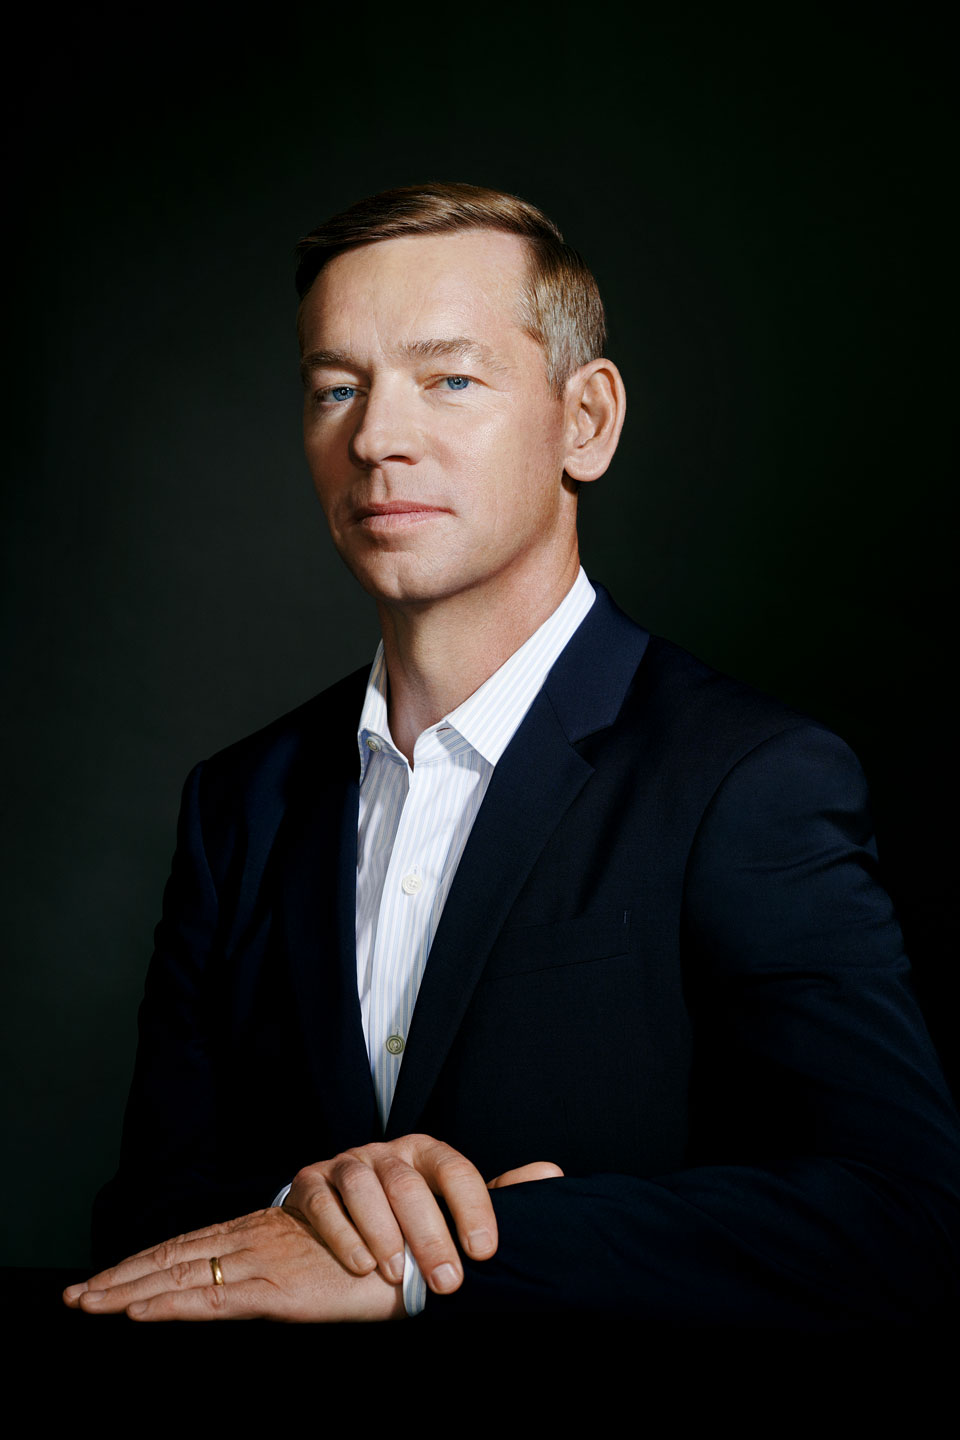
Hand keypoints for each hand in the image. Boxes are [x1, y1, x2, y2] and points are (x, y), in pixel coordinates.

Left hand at [62, 1207, 404, 1321]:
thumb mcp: (316, 1259)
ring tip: (86, 1304)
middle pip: (172, 1256)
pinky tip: (135, 1312)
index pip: (188, 1243)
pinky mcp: (276, 1292)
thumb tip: (249, 1279)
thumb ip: (280, 1262)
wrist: (416, 1259)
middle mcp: (252, 1240)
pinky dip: (168, 1304)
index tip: (104, 1278)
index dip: (144, 1260)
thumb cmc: (374, 1260)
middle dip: (120, 1277)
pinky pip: (211, 1299)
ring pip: (179, 1275)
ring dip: (126, 1291)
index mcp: (260, 1231)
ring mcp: (261, 1264)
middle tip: (75, 1296)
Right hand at [284, 1134, 561, 1296]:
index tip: (485, 1251)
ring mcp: (346, 1164)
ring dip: (382, 1235)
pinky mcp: (309, 1182)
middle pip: (407, 1184)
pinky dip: (342, 1235)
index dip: (472, 1207)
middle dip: (429, 1236)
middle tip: (447, 1283)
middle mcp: (387, 1152)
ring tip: (396, 1275)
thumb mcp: (451, 1205)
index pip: (455, 1169)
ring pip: (363, 1187)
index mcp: (426, 1152)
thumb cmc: (405, 1216)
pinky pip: (323, 1203)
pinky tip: (361, 1267)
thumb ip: (496, 1195)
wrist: (337, 1218)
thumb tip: (553, 1173)